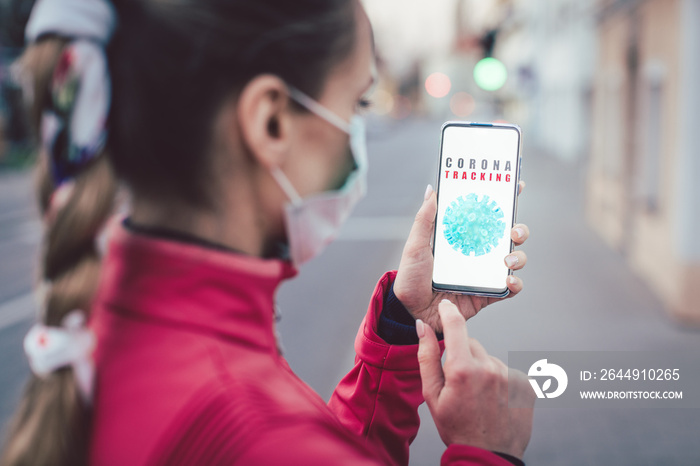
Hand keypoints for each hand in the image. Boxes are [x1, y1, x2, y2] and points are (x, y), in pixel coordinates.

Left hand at [394, 182, 528, 331]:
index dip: (503, 200)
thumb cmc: (410, 277)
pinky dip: (515, 284)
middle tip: (513, 230)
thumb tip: (431, 189)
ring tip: (507, 259)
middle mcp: (477, 253)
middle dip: (519, 229)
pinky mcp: (487, 295)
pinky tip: (509, 279)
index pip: (488, 216)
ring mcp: (484, 274)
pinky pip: (509, 289)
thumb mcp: (415, 244)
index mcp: (463, 237)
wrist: (410, 311)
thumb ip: (424, 218)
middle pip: (508, 236)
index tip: (514, 185)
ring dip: (518, 256)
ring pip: (514, 260)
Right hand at [417, 300, 534, 457]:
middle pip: (473, 345)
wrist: (488, 456)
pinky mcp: (527, 384)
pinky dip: (500, 381)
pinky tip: (495, 400)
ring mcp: (511, 376)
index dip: (449, 311)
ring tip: (480, 397)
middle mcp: (489, 368)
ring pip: (490, 359)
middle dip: (464, 356)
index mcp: (463, 370)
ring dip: (483, 370)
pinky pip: (507, 372)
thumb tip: (423, 327)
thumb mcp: (432, 395)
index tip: (447, 304)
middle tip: (460, 383)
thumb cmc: (456, 427)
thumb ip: (426, 356)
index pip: (456, 326)